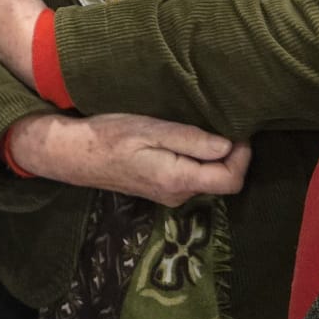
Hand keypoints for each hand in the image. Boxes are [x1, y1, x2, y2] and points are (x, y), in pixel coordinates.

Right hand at [2, 112, 250, 208]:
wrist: (75, 154)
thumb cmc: (109, 136)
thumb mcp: (151, 130)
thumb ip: (190, 140)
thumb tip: (229, 145)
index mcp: (178, 180)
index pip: (230, 180)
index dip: (243, 156)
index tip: (240, 130)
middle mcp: (177, 195)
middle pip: (221, 181)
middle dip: (232, 155)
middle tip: (227, 123)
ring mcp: (168, 195)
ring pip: (206, 178)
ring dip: (214, 156)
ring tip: (208, 127)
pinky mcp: (159, 189)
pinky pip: (191, 177)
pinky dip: (198, 160)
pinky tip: (188, 139)